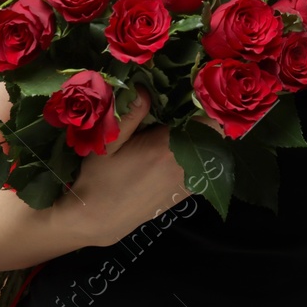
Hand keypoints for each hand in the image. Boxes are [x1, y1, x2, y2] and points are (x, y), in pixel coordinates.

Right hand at [62, 86, 211, 246]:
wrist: (95, 220)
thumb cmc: (98, 178)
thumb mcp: (107, 142)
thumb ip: (131, 114)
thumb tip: (145, 87)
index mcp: (166, 146)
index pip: (206, 119)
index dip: (205, 104)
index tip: (195, 93)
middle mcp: (183, 164)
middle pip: (212, 133)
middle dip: (204, 119)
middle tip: (188, 107)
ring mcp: (186, 182)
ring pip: (210, 153)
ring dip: (203, 138)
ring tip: (185, 128)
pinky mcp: (183, 195)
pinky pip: (203, 170)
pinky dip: (199, 157)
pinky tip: (182, 151)